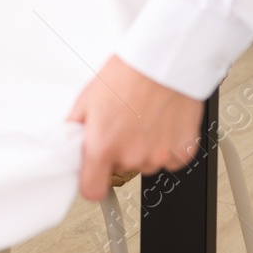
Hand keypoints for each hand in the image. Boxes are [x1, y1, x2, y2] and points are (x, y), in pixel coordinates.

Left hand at [66, 56, 204, 200]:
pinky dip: (167, 145)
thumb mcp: (87, 98)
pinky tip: (162, 122)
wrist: (163, 62)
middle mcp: (131, 157)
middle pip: (120, 170)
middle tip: (122, 124)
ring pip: (145, 162)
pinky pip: (170, 158)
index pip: (92, 190)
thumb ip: (76, 128)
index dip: (92, 180)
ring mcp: (159, 156)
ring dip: (143, 147)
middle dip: (118, 152)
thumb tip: (70, 142)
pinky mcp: (183, 151)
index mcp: (103, 147)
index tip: (94, 172)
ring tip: (143, 118)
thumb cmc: (127, 73)